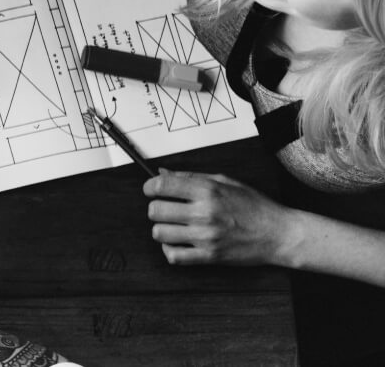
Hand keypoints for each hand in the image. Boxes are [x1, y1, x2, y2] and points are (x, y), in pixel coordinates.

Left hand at [145, 171, 303, 265]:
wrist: (280, 234)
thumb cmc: (256, 207)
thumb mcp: (227, 182)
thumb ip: (192, 177)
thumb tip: (162, 173)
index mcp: (208, 191)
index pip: (162, 186)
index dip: (150, 187)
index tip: (152, 190)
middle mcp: (205, 213)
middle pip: (155, 211)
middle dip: (156, 209)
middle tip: (166, 209)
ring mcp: (206, 236)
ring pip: (159, 233)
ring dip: (162, 229)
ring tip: (174, 226)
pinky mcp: (209, 256)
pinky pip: (173, 256)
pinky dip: (169, 250)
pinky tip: (177, 243)